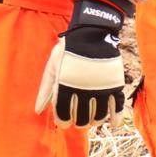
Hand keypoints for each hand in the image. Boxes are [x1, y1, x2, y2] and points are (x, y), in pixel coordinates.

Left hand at [34, 0, 125, 127]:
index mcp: (66, 87)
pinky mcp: (114, 85)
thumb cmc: (68, 50)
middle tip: (76, 117)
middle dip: (77, 121)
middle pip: (81, 120)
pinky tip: (114, 123)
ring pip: (98, 117)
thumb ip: (45, 90)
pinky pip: (118, 107)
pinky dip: (116, 118)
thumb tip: (38, 111)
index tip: (63, 121)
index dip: (62, 122)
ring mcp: (101, 89)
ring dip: (93, 121)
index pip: (63, 116)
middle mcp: (83, 91)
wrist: (92, 33)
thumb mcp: (52, 66)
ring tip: (90, 117)